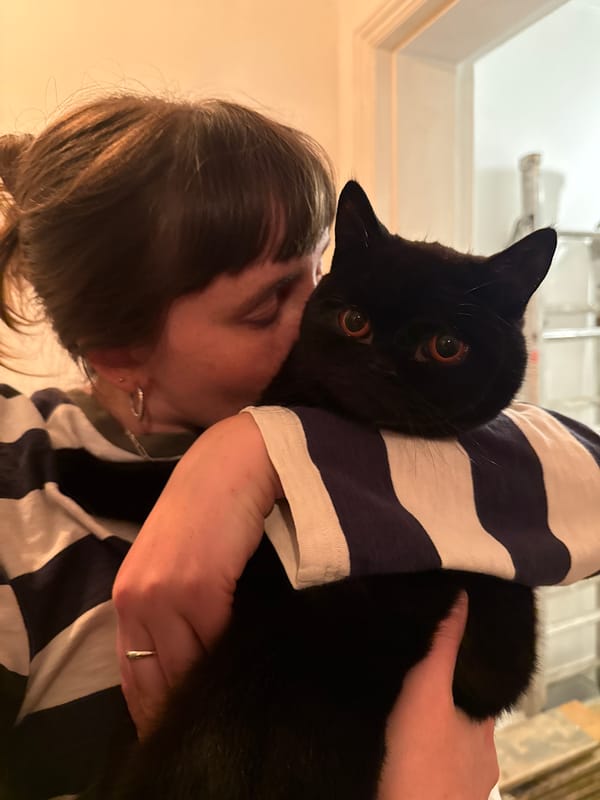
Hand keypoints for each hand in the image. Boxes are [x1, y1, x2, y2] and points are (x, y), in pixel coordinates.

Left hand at [113, 413, 280, 736]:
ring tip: (226, 695)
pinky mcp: (199, 588)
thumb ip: (169, 608)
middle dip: (178, 702)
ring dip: (205, 682)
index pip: (131, 670)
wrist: (232, 464)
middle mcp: (137, 599)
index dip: (151, 704)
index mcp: (126, 594)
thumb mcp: (174, 563)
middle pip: (156, 676)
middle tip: (204, 719)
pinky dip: (227, 654)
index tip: (173, 724)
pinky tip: (241, 660)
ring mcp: (165, 594)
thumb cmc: (207, 508)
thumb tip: (189, 658)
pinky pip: (214, 640)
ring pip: (185, 665)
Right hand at [378, 593, 498, 799]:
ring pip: (449, 748)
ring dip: (431, 731)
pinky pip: (430, 771)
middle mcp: (481, 759)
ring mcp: (462, 786)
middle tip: (412, 672)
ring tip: (399, 704)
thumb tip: (464, 597)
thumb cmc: (421, 755)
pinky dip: (420, 757)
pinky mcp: (436, 798)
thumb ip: (444, 646)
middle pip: (465, 719)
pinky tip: (396, 746)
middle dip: (446, 701)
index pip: (482, 688)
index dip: (466, 666)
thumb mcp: (429, 688)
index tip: (443, 645)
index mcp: (486, 730)